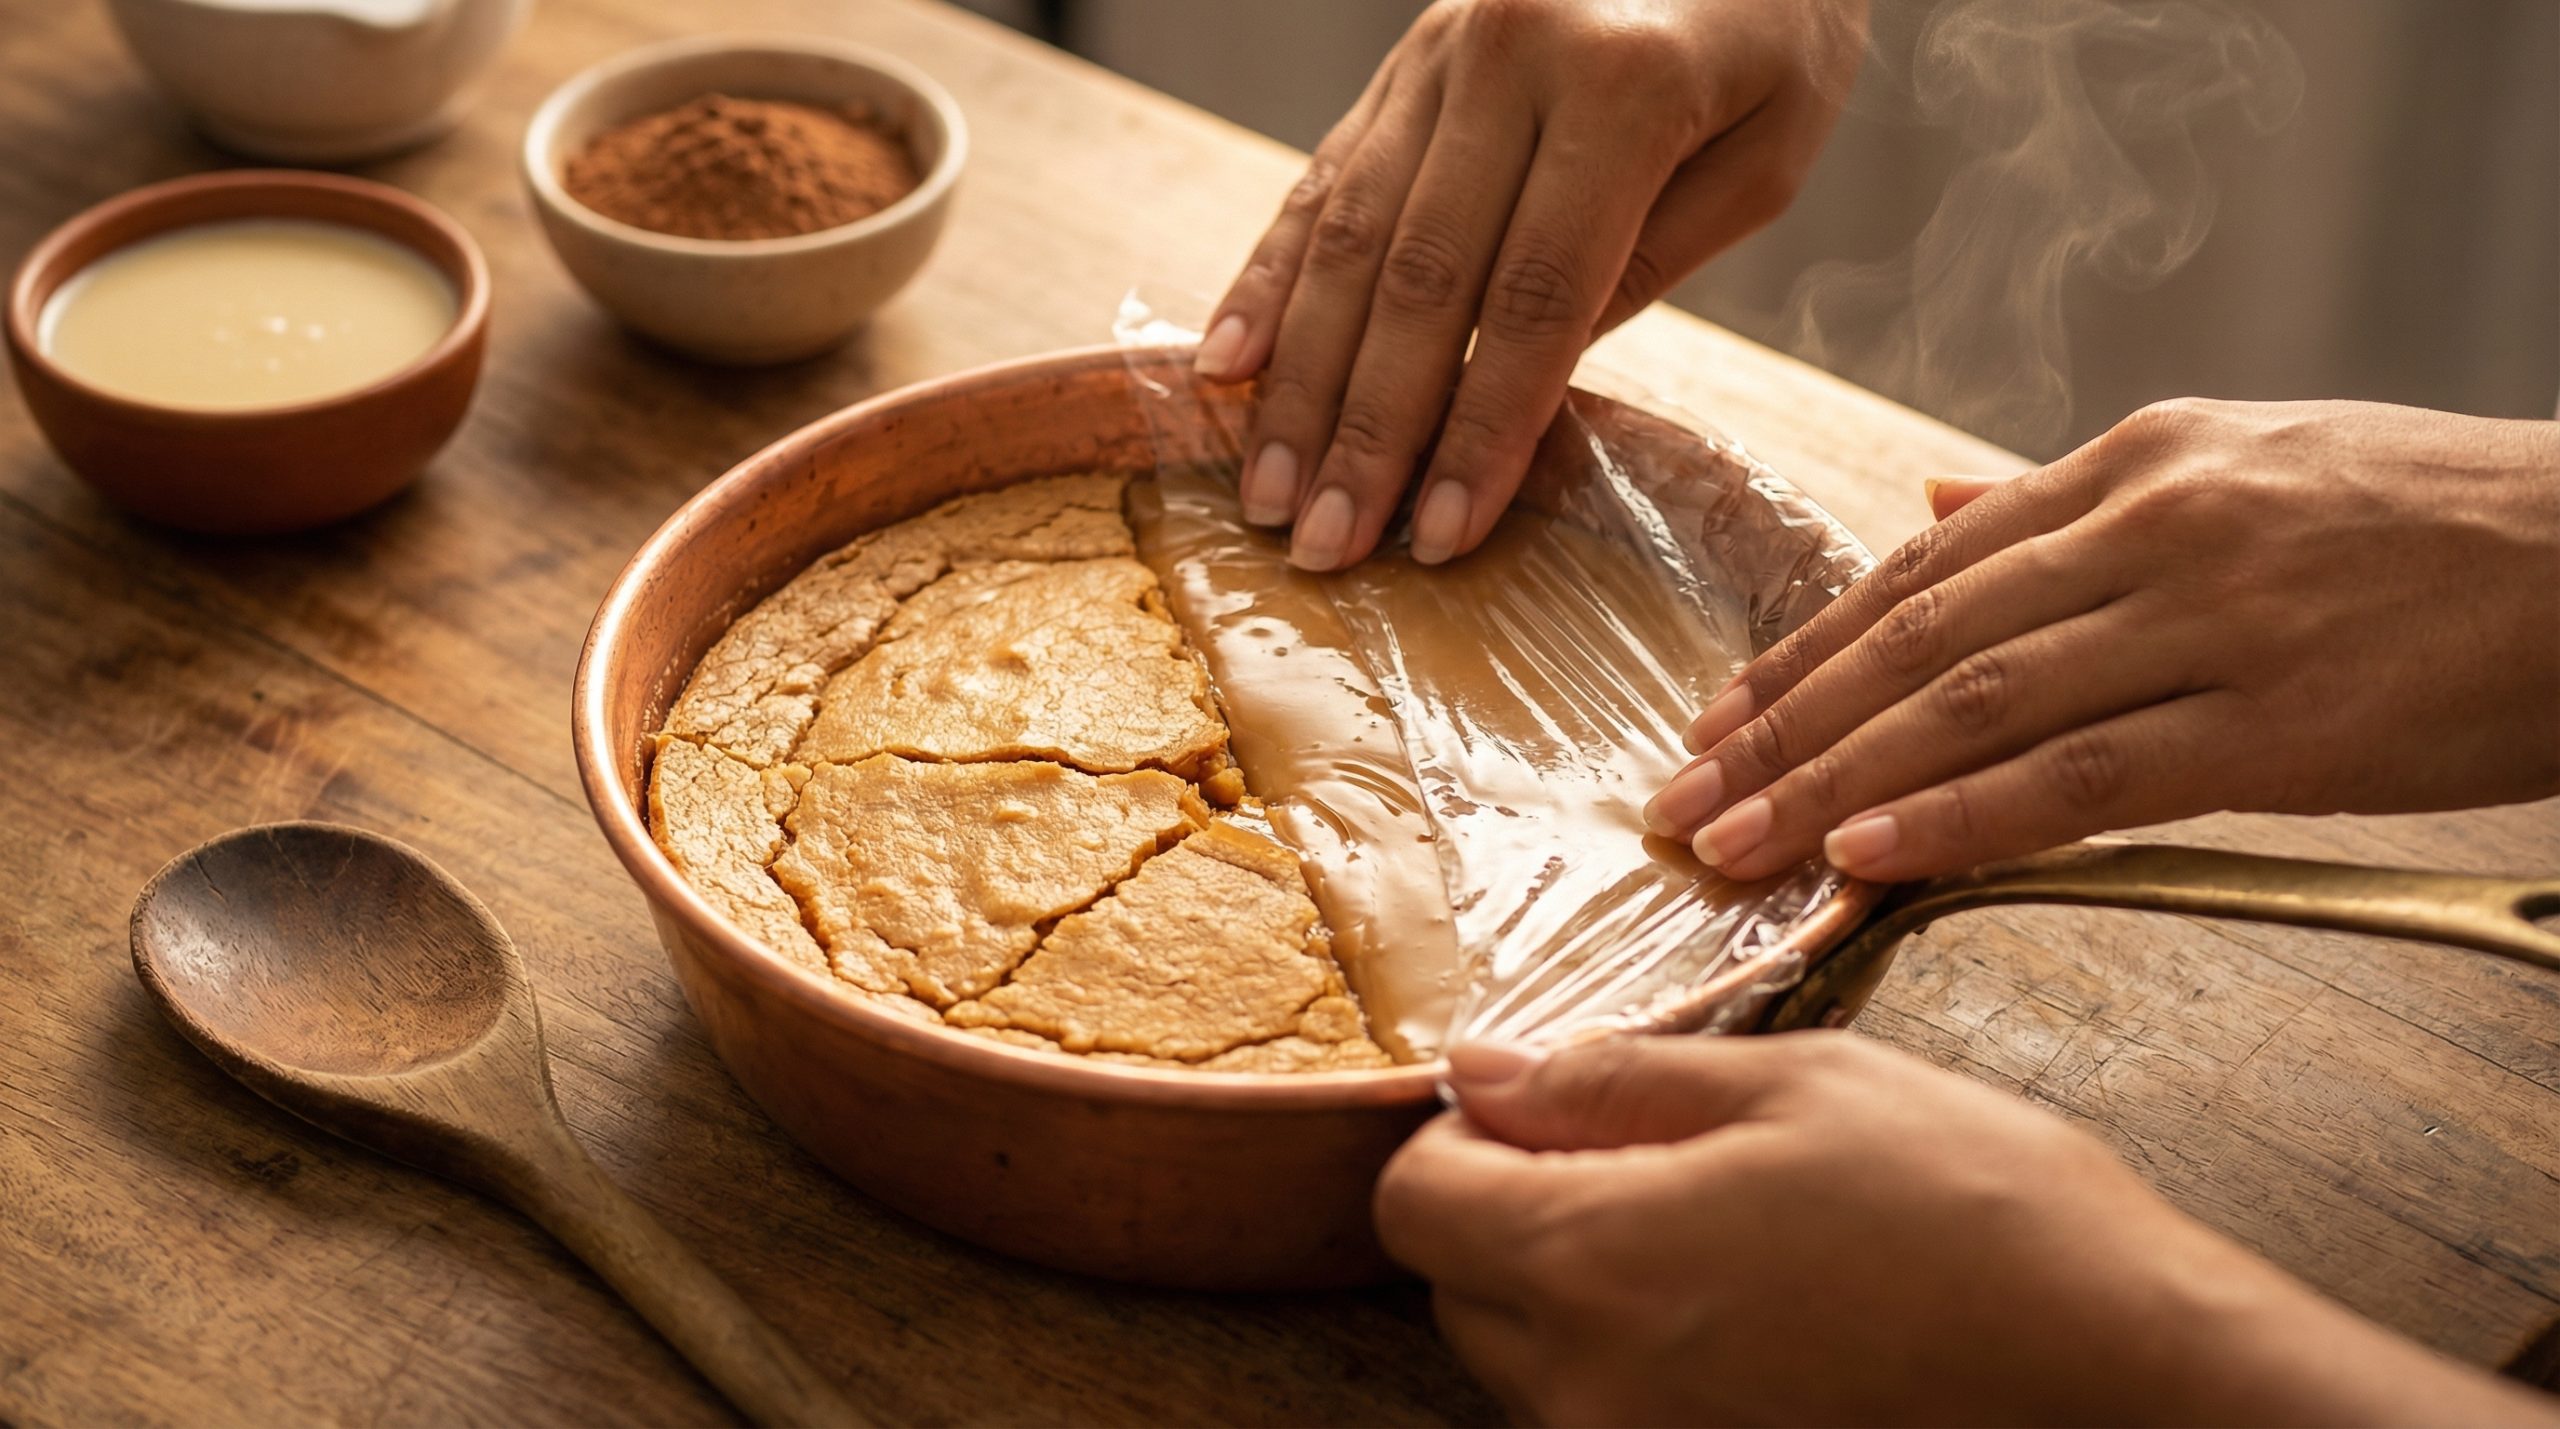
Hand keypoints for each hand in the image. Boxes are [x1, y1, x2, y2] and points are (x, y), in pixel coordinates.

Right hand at [1196, 0, 1863, 570]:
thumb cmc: (1778, 32)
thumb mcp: (1766, 152)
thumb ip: (1643, 261)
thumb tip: (1515, 386)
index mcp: (1621, 82)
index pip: (1534, 296)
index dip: (1481, 427)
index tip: (1441, 536)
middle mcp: (1508, 54)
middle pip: (1419, 279)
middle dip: (1365, 429)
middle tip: (1323, 544)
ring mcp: (1438, 51)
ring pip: (1348, 236)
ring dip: (1298, 378)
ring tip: (1265, 490)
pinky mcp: (1402, 61)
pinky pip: (1323, 181)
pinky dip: (1268, 279)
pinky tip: (1226, 366)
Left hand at [1376, 1033, 2555, 1425]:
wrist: (2124, 1369)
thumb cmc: (1976, 1208)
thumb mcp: (1795, 1085)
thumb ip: (1611, 1080)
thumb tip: (1481, 1069)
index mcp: (1595, 1262)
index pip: (1415, 1202)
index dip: (1462, 1136)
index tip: (1541, 1105)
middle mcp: (1592, 1388)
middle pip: (1460, 1288)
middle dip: (1515, 1211)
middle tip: (1651, 1159)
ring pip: (1532, 1362)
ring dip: (1581, 1289)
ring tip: (1726, 1236)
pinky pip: (1612, 1415)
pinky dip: (1643, 1359)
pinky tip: (1754, 1310)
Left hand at [1644, 398, 2559, 882]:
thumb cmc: (2429, 525)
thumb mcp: (2243, 465)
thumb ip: (2069, 497)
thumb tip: (1930, 500)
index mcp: (2135, 460)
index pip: (1924, 566)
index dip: (1806, 649)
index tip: (1720, 716)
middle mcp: (2152, 526)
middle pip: (1919, 637)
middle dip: (1783, 726)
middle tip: (1681, 797)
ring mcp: (2212, 620)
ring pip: (1976, 707)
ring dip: (1834, 781)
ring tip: (1735, 844)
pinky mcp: (2280, 723)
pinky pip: (2086, 777)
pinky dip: (1965, 815)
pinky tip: (1871, 853)